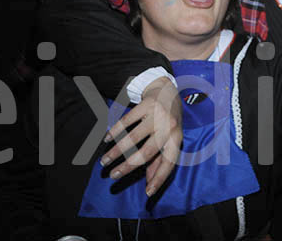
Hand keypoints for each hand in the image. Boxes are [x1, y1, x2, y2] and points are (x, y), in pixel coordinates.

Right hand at [100, 76, 182, 195]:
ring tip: (105, 161)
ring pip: (134, 138)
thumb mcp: (169, 139)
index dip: (159, 178)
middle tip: (113, 175)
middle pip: (147, 152)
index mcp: (177, 139)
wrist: (168, 90)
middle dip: (128, 166)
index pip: (169, 162)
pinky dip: (115, 132)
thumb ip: (159, 160)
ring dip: (116, 151)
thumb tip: (150, 184)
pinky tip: (107, 140)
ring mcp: (158, 115)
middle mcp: (169, 127)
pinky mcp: (147, 104)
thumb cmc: (167, 121)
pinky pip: (127, 121)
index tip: (148, 192)